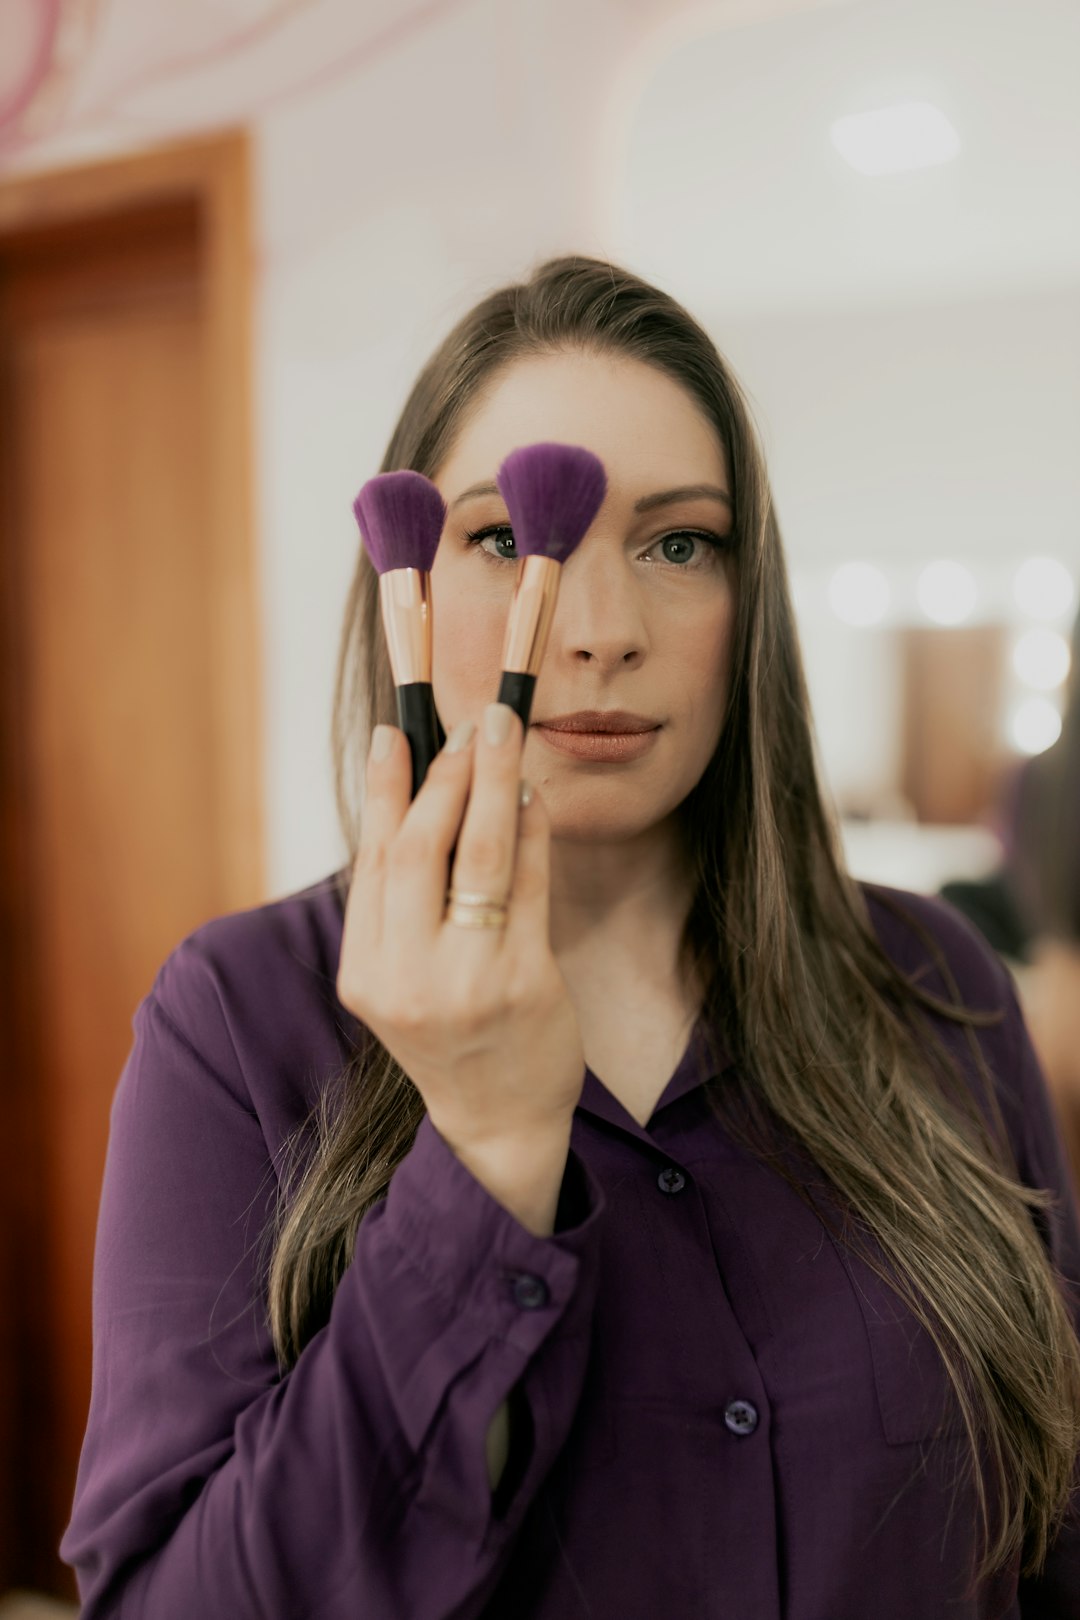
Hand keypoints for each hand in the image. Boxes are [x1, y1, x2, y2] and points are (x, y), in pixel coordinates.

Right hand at [337, 703, 585, 1159]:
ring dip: (492, 784)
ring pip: (478, 857)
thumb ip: (399, 903)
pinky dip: (532, 831)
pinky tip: (533, 797)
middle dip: (445, 775)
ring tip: (502, 735)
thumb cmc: (451, 1033)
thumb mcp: (402, 977)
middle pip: (420, 850)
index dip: (384, 789)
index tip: (395, 733)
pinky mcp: (526, 984)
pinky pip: (530, 886)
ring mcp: (469, 983)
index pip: (372, 860)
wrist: (499, 1120)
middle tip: (470, 726)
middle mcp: (408, 979)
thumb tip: (413, 794)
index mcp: (366, 973)